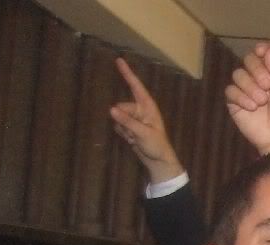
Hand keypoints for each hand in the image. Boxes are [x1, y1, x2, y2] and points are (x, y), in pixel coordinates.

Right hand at [109, 58, 184, 183]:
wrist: (158, 160)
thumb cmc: (157, 145)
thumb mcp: (143, 133)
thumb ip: (127, 121)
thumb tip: (111, 109)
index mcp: (148, 106)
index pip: (135, 86)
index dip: (127, 73)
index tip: (119, 59)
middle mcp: (140, 109)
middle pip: (120, 107)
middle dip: (123, 120)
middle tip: (135, 133)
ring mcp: (134, 118)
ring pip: (117, 117)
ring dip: (123, 128)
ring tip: (136, 138)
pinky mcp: (129, 126)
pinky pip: (118, 126)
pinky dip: (123, 133)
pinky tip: (132, 140)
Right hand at [225, 43, 269, 154]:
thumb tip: (267, 49)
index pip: (262, 53)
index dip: (261, 50)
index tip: (262, 51)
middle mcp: (257, 77)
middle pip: (248, 60)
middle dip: (258, 71)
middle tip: (268, 86)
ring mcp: (245, 89)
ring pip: (238, 74)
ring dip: (250, 87)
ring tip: (261, 101)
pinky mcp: (234, 101)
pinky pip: (230, 90)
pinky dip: (241, 98)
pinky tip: (252, 108)